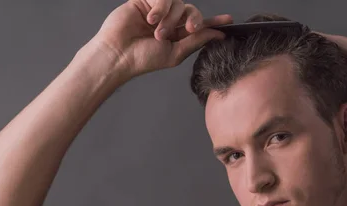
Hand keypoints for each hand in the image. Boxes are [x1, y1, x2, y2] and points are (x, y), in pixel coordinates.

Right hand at [92, 0, 232, 76]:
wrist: (118, 54)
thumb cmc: (142, 58)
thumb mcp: (175, 53)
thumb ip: (196, 41)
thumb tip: (217, 35)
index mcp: (177, 35)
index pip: (199, 25)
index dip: (214, 22)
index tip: (228, 22)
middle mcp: (169, 21)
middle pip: (191, 10)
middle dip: (193, 19)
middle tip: (188, 28)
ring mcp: (157, 10)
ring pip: (177, 2)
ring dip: (170, 17)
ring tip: (157, 32)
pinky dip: (159, 7)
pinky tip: (149, 19)